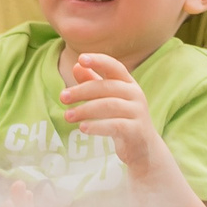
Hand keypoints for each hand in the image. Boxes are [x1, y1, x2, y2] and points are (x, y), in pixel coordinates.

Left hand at [60, 53, 164, 174]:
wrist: (144, 148)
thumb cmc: (122, 119)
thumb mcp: (108, 99)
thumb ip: (93, 82)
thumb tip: (76, 66)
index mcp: (128, 83)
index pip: (114, 67)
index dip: (99, 61)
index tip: (80, 58)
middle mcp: (136, 95)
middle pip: (107, 87)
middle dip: (82, 90)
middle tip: (62, 97)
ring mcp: (138, 113)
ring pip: (109, 106)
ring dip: (85, 109)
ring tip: (67, 116)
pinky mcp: (136, 131)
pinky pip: (115, 125)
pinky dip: (97, 126)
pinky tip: (82, 128)